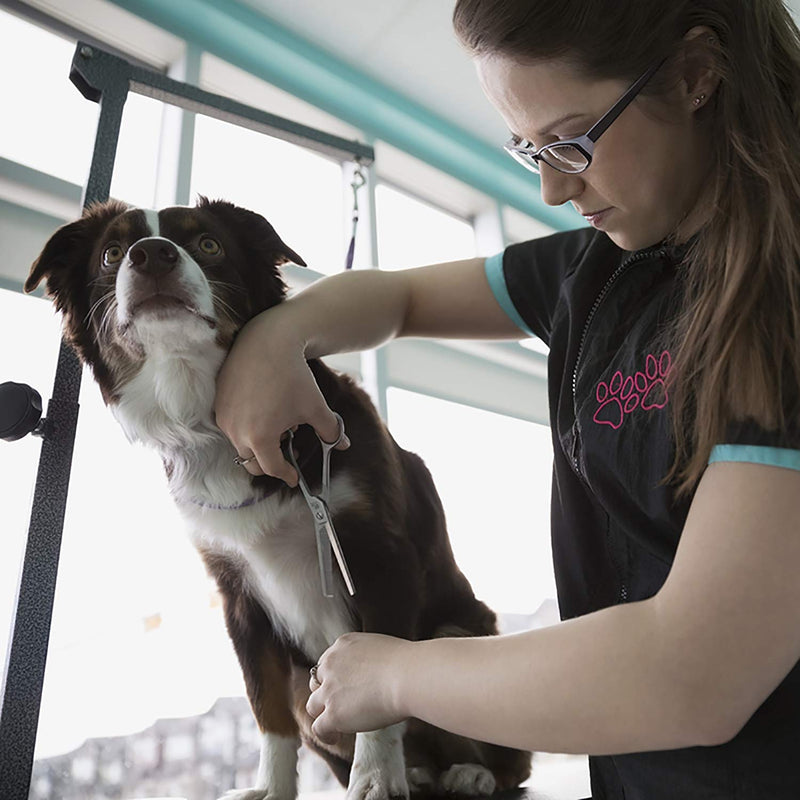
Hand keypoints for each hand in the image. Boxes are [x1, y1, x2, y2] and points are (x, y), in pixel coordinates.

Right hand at [214, 308, 347, 484]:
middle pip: (252, 462)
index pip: (272, 469)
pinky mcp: (218, 403)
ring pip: (240, 444)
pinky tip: (262, 414)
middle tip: (286, 456)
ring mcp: (224, 417)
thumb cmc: (294, 376)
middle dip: (270, 463)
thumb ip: (331, 431)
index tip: (294, 477)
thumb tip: (343, 445)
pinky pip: (230, 426)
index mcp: (260, 438)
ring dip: (257, 445)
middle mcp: (237, 431)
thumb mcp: (316, 407)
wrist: (267, 342)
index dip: (286, 475)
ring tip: (277, 428)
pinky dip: (245, 429)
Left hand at [306, 633, 411, 742]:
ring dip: (323, 713)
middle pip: (317, 682)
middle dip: (327, 692)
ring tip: (335, 724)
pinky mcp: (333, 714)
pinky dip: (324, 734)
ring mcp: (330, 690)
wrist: (408, 676)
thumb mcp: (382, 649)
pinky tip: (334, 737)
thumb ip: (369, 659)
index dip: (335, 677)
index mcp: (343, 644)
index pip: (329, 662)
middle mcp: (331, 664)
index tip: (345, 687)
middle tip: (340, 704)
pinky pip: (318, 728)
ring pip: (314, 705)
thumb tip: (377, 672)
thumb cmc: (408, 664)